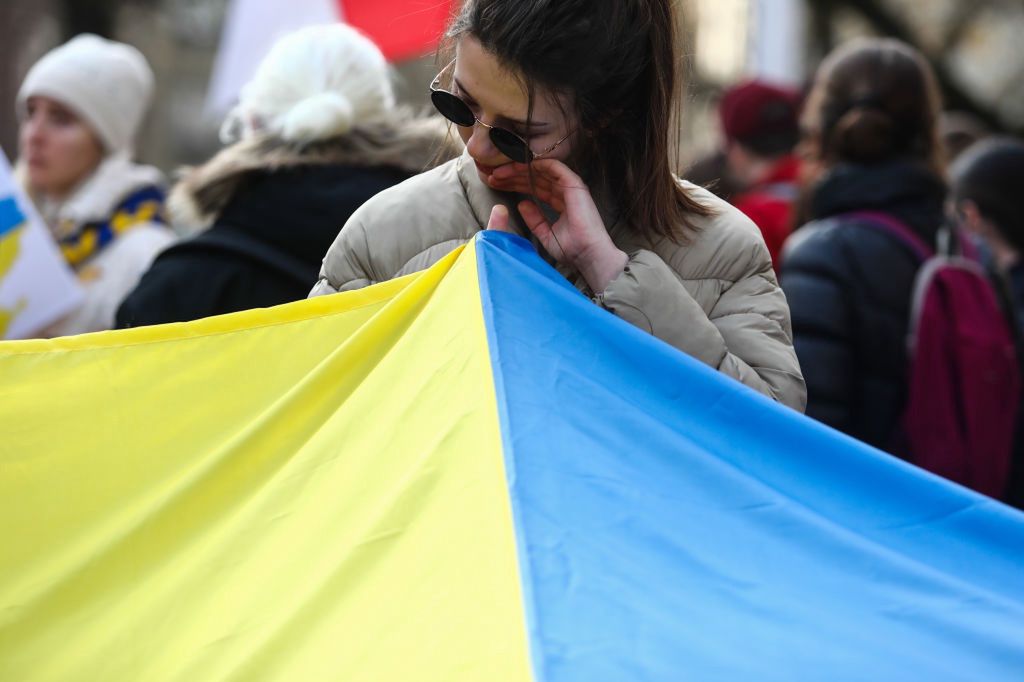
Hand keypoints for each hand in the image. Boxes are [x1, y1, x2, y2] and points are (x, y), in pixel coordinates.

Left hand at [485, 159, 627, 291]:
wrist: (588, 254)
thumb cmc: (571, 249)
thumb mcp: (545, 233)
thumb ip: (534, 219)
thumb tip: (522, 204)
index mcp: (559, 203)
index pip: (534, 189)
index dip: (515, 185)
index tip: (496, 185)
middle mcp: (564, 193)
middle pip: (535, 179)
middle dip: (513, 176)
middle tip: (493, 176)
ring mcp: (570, 187)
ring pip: (541, 172)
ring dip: (520, 170)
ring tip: (499, 172)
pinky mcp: (575, 185)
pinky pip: (555, 168)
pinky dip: (538, 165)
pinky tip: (519, 166)